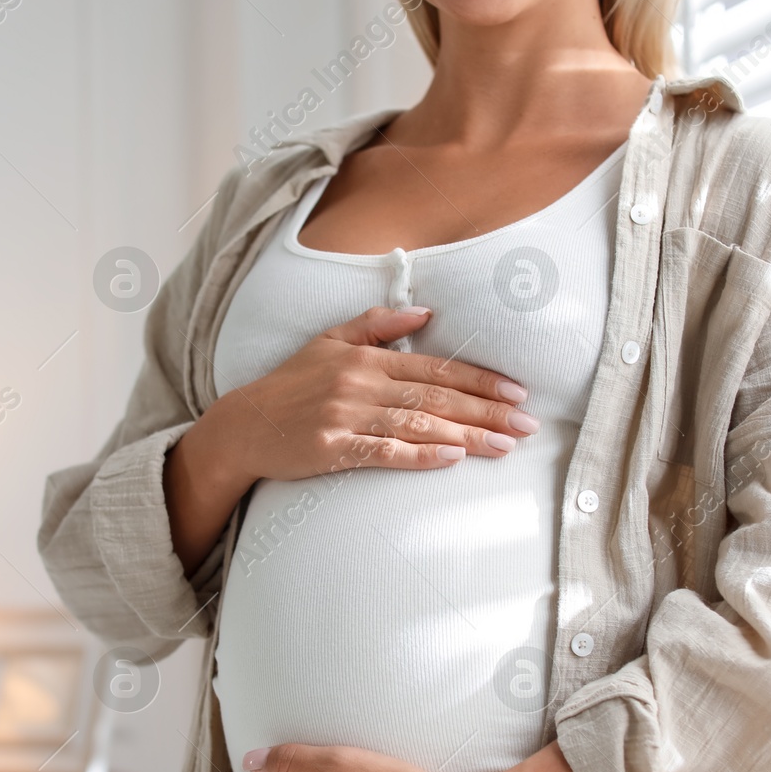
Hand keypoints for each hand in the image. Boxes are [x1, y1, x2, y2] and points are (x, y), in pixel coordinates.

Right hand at [167, 306, 537, 570]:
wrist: (242, 427)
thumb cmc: (289, 386)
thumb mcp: (328, 341)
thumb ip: (377, 325)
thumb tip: (426, 312)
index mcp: (366, 358)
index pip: (436, 368)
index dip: (480, 380)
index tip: (517, 392)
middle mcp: (360, 384)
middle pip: (436, 398)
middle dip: (488, 410)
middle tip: (528, 424)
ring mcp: (346, 417)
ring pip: (419, 425)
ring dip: (467, 436)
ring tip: (505, 446)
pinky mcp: (332, 449)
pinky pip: (384, 452)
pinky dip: (420, 455)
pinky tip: (452, 458)